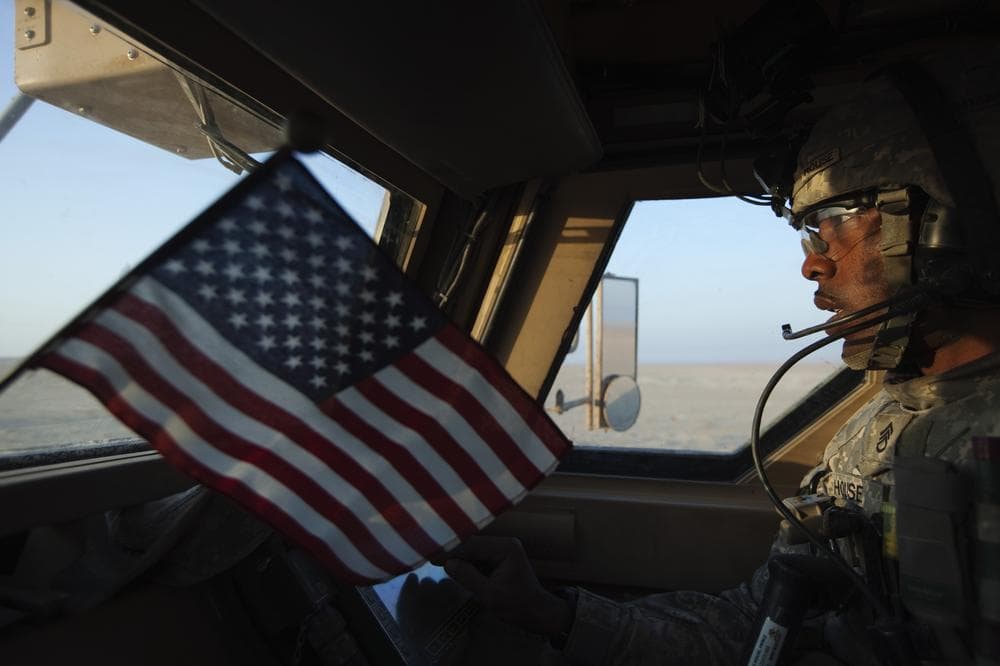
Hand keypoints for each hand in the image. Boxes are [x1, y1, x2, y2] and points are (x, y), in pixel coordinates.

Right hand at [442, 536, 572, 640]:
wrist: (538, 614)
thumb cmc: (518, 606)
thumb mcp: (490, 595)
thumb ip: (468, 577)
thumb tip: (448, 563)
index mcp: (505, 548)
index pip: (472, 545)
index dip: (451, 550)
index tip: (431, 554)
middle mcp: (504, 544)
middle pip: (472, 545)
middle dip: (453, 553)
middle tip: (430, 557)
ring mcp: (503, 551)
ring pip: (474, 552)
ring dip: (459, 559)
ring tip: (436, 561)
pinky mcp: (500, 560)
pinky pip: (479, 559)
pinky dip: (467, 565)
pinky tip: (453, 569)